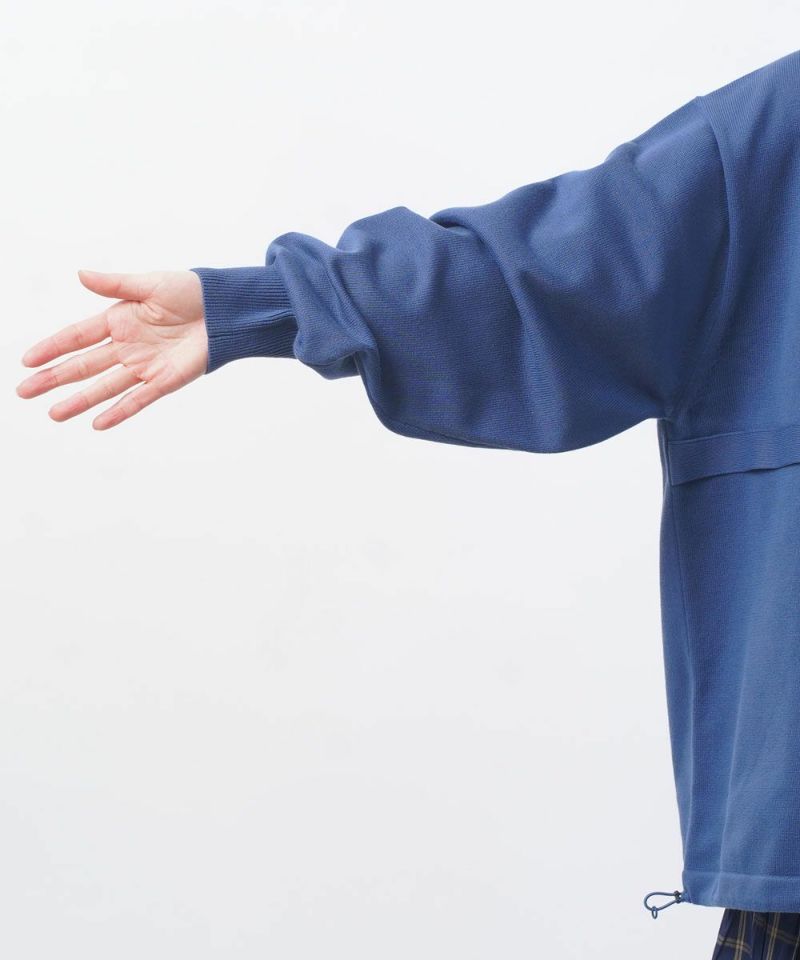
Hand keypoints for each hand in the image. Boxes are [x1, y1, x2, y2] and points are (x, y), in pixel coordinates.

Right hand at [16, 269, 208, 429]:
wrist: (226, 310)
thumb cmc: (191, 292)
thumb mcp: (150, 284)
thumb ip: (115, 285)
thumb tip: (80, 274)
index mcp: (118, 320)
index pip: (77, 337)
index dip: (52, 348)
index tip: (26, 360)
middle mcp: (126, 346)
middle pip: (83, 366)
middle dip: (54, 379)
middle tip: (24, 392)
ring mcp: (143, 366)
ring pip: (104, 387)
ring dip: (79, 400)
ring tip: (53, 414)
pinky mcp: (164, 380)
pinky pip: (137, 399)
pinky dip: (118, 411)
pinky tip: (97, 423)